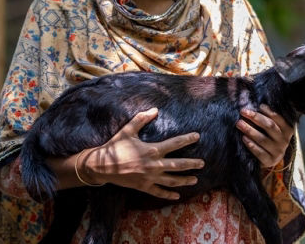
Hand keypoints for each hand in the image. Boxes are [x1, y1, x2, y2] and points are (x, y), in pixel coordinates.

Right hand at [83, 108, 204, 199]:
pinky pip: (159, 192)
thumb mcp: (128, 130)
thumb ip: (142, 119)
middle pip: (178, 165)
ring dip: (185, 180)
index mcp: (152, 150)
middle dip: (192, 164)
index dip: (187, 139)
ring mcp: (150, 178)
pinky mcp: (144, 187)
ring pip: (172, 181)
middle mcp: (154, 165)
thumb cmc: (115, 146)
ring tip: (195, 180)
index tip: (197, 136)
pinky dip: (169, 195)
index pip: (175, 144)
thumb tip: (155, 110)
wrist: (102, 165)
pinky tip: (177, 196)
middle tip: (202, 163)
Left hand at [236, 104, 293, 168]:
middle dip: (256, 118)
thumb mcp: (267, 125)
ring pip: (263, 139)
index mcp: (287, 129)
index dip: (268, 111)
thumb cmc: (265, 136)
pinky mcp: (270, 161)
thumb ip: (261, 113)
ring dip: (250, 130)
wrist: (266, 158)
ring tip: (239, 123)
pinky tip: (243, 138)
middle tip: (243, 111)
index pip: (278, 118)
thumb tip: (245, 95)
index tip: (258, 105)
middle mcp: (284, 140)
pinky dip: (251, 145)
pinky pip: (260, 153)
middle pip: (270, 126)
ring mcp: (278, 152)